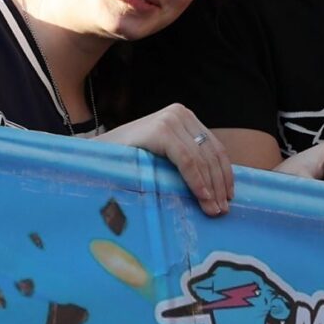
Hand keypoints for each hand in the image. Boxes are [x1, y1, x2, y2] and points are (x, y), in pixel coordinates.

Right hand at [102, 102, 232, 215]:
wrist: (95, 155)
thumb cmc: (129, 161)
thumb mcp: (164, 157)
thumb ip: (187, 161)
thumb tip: (217, 188)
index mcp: (184, 117)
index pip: (214, 147)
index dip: (224, 174)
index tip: (228, 197)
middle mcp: (180, 113)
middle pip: (210, 153)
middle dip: (219, 185)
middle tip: (222, 210)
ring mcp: (170, 119)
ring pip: (201, 159)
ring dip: (210, 188)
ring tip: (213, 210)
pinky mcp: (161, 130)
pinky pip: (187, 161)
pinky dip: (196, 181)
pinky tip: (202, 197)